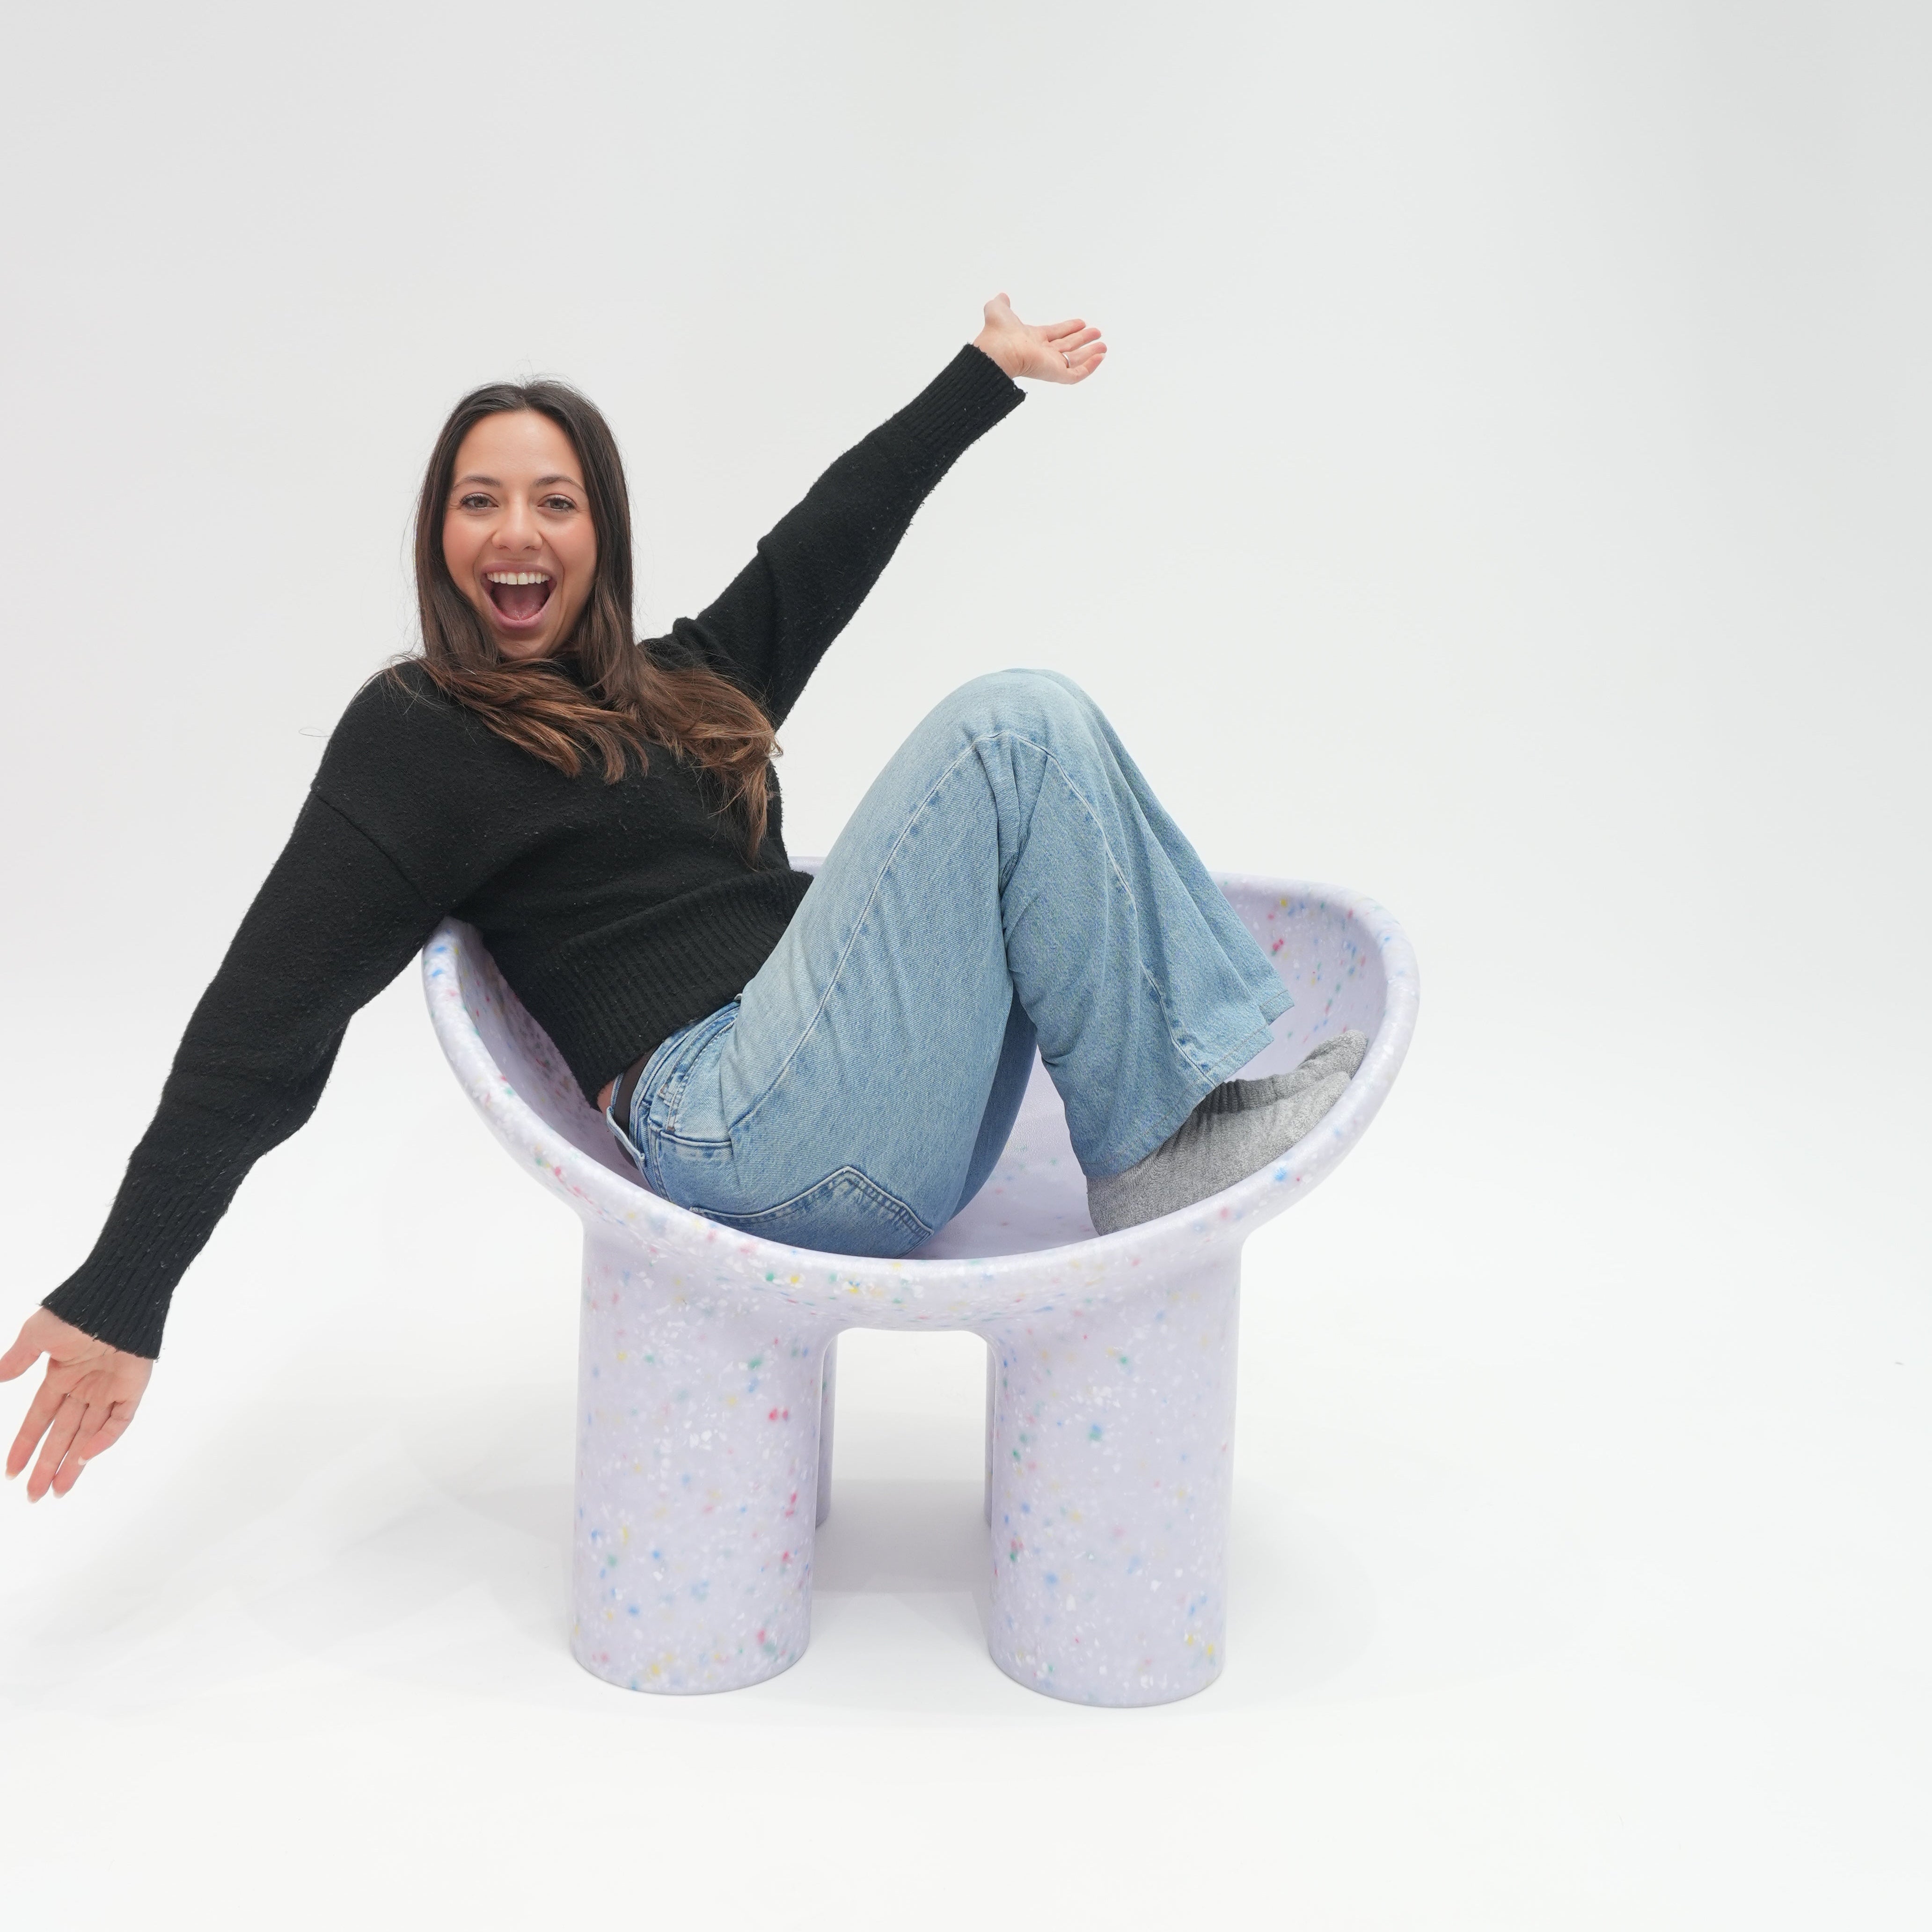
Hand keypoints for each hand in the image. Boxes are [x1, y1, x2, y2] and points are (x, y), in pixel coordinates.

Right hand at [2, 1308, 152, 1501]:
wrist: (117, 1297)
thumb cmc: (77, 1311)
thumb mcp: (38, 1335)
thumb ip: (18, 1359)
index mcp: (61, 1376)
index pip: (39, 1419)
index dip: (25, 1445)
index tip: (11, 1470)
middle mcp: (84, 1388)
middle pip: (63, 1435)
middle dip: (47, 1465)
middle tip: (34, 1495)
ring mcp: (109, 1389)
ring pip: (89, 1435)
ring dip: (73, 1463)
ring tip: (57, 1491)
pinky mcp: (133, 1387)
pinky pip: (119, 1420)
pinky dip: (104, 1439)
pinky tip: (85, 1456)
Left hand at [970, 292, 1107, 383]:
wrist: (999, 350)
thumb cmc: (997, 332)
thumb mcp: (997, 310)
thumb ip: (1001, 304)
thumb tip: (1001, 297)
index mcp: (1032, 339)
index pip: (1055, 334)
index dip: (1068, 328)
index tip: (1081, 323)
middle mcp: (1042, 353)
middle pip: (1067, 346)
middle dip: (1082, 339)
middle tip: (1096, 333)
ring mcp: (1050, 364)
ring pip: (1074, 360)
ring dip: (1090, 352)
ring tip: (1103, 345)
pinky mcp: (1056, 374)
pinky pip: (1076, 373)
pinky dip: (1089, 367)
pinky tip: (1100, 357)